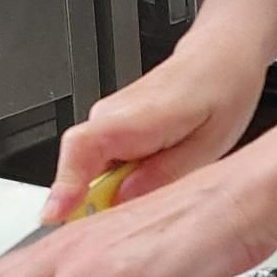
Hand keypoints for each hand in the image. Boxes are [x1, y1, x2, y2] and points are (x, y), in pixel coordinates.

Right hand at [42, 39, 265, 221]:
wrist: (220, 57)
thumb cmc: (221, 92)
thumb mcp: (208, 145)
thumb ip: (163, 176)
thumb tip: (123, 202)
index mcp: (135, 116)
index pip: (81, 149)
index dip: (64, 186)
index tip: (55, 216)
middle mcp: (110, 115)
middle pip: (79, 171)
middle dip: (97, 203)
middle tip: (138, 219)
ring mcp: (106, 120)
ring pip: (90, 171)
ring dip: (114, 191)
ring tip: (162, 180)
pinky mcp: (109, 128)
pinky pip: (101, 164)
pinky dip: (120, 179)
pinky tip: (156, 173)